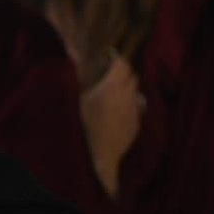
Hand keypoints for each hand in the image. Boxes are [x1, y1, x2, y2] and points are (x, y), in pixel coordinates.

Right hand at [81, 54, 140, 198]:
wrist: (101, 156)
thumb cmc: (84, 125)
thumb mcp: (78, 99)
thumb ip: (81, 80)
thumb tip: (77, 62)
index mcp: (113, 86)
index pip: (123, 64)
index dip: (116, 59)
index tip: (109, 57)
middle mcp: (127, 95)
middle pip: (132, 76)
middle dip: (123, 73)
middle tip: (109, 74)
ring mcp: (135, 110)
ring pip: (135, 92)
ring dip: (126, 89)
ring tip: (112, 94)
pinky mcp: (137, 124)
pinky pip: (135, 108)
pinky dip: (128, 106)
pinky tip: (116, 113)